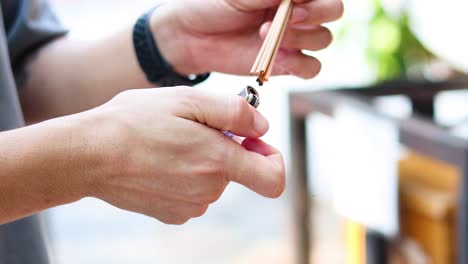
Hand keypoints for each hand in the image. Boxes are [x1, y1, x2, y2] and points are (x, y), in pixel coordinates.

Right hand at [81, 87, 283, 223]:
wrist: (88, 155)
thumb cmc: (134, 121)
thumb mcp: (187, 100)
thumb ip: (234, 112)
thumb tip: (263, 128)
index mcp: (218, 162)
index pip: (273, 178)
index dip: (271, 157)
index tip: (252, 141)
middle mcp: (208, 190)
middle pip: (237, 170)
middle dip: (223, 147)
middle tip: (190, 127)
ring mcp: (189, 205)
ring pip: (213, 179)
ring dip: (201, 159)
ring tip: (169, 142)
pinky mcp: (171, 213)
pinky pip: (193, 192)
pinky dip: (185, 175)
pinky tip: (160, 161)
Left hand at [151, 0, 343, 77]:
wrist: (192, 36)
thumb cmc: (212, 5)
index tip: (292, 1)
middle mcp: (297, 12)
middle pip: (333, 11)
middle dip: (315, 13)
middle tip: (289, 16)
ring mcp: (294, 38)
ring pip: (323, 39)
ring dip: (301, 37)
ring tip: (265, 35)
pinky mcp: (286, 64)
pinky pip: (311, 68)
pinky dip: (300, 64)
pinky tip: (278, 58)